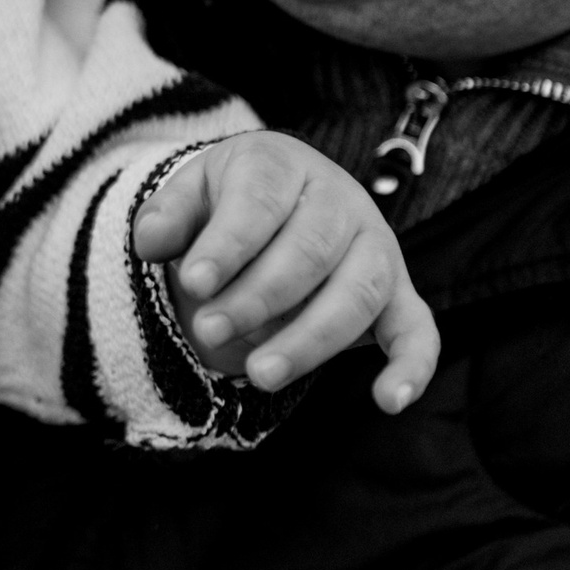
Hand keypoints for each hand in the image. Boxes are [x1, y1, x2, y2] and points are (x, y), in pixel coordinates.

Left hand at [137, 131, 438, 410]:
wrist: (277, 205)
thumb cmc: (228, 206)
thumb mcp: (191, 196)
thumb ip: (168, 216)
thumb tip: (151, 240)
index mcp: (285, 167)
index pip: (262, 201)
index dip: (230, 243)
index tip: (194, 282)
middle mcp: (342, 203)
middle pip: (311, 250)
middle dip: (258, 298)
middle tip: (208, 331)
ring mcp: (377, 250)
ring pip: (358, 294)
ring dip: (309, 339)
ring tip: (258, 376)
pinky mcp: (399, 297)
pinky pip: (418, 331)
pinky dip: (412, 367)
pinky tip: (389, 402)